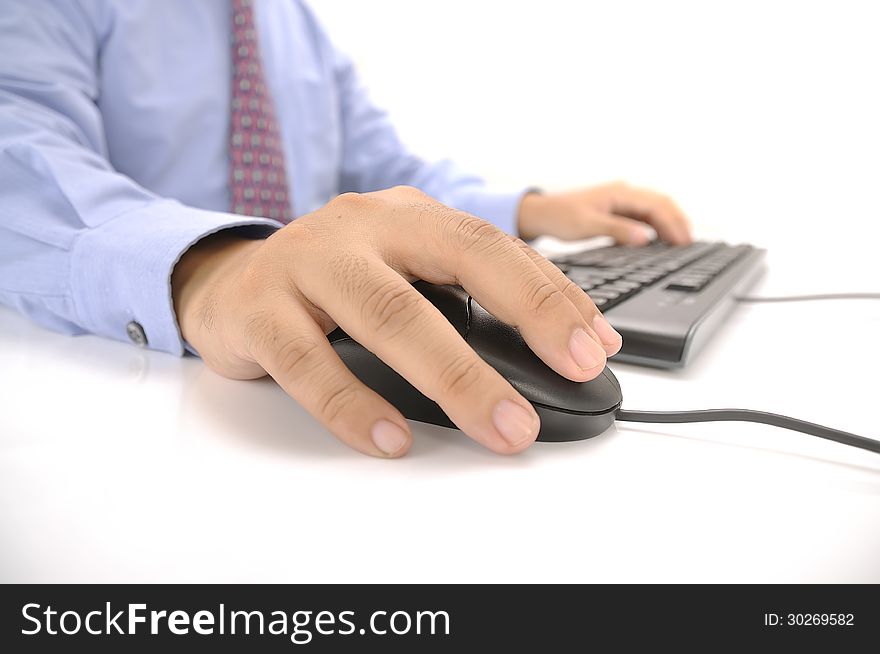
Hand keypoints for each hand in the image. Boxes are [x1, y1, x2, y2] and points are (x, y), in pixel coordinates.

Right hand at [172, 186, 621, 457]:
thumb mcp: (398, 268)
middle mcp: (362, 228)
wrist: (228, 281)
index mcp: (406, 216)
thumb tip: (544, 352)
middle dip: (526, 314)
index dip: (550, 292)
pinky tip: (392, 440)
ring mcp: (306, 264)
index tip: (596, 343)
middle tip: (573, 368)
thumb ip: (456, 295)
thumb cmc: (332, 282)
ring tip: (503, 427)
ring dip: (455, 377)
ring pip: (389, 315)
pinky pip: (308, 363)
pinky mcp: (258, 311)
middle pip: (457, 258)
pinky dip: (353, 407)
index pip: (493, 244)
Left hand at [517, 181, 691, 243]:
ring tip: (682, 242)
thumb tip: (645, 239)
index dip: (672, 224)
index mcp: (619, 192)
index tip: (683, 242)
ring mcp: (621, 200)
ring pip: (654, 208)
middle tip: (690, 243)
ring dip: (669, 223)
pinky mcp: (616, 209)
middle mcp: (623, 192)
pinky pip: (644, 215)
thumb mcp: (587, 226)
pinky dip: (657, 225)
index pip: (656, 206)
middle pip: (661, 204)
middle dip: (677, 222)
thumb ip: (617, 231)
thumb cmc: (560, 217)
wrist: (541, 213)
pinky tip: (661, 239)